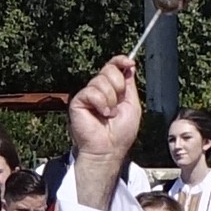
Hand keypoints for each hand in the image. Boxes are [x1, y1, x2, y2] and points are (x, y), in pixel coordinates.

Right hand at [66, 58, 142, 195]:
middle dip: (118, 86)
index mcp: (112, 90)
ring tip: (109, 114)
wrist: (108, 149)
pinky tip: (101, 115)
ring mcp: (88, 95)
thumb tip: (129, 66)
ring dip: (110, 100)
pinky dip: (101, 104)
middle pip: (109, 70)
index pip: (113, 67)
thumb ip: (130, 85)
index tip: (130, 62)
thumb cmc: (120, 133)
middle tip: (118, 104)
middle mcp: (99, 90)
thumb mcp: (132, 105)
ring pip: (101, 81)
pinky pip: (91, 92)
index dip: (120, 61)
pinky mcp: (78, 101)